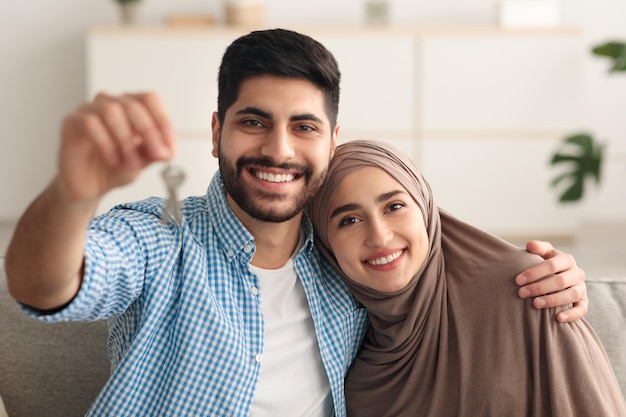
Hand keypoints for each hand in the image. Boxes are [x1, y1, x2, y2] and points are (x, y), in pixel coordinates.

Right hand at [59, 92, 175, 201]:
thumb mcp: (142, 162)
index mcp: (130, 107)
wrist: (89, 187)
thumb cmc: (115, 169)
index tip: (170, 143)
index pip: (149, 99)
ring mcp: (89, 110)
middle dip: (149, 132)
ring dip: (126, 140)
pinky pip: (90, 123)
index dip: (162, 120)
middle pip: (132, 105)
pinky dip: (106, 144)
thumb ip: (154, 153)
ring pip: (111, 111)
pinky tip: (113, 160)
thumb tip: (167, 150)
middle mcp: (110, 103)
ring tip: (132, 163)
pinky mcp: (71, 122)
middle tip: (157, 155)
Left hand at [516, 240, 587, 322]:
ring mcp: (582, 288)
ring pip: (571, 295)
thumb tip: (530, 245)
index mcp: (567, 259)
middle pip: (560, 281)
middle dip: (539, 287)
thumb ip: (538, 248)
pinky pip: (582, 310)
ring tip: (535, 304)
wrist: (560, 276)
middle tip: (521, 293)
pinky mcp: (584, 302)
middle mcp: (577, 273)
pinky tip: (558, 318)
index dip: (534, 273)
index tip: (518, 280)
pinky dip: (571, 314)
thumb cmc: (547, 264)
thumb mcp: (544, 253)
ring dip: (552, 300)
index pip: (551, 265)